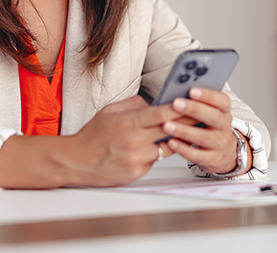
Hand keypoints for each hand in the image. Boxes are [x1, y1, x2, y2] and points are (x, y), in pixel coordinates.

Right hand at [64, 95, 181, 186]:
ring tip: (183, 133)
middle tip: (199, 117)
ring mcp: (136, 159)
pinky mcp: (136, 173)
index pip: (161, 114)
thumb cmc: (92, 136)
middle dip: (186, 123)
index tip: (191, 103)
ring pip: (166, 148)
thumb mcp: (110, 111)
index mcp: (128, 123)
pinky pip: (154, 161)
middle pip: (170, 131)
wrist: (77, 161)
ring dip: (175, 140)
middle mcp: (134, 141)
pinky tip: (155, 148)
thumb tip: (152, 103)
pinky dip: (156, 154)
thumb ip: (133, 104)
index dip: (179, 109)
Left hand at [162, 87, 239, 173]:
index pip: (222, 101)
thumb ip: (197, 103)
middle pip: (213, 117)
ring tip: (167, 125)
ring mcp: (219, 144)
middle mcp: (224, 127)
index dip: (208, 95)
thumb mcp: (209, 113)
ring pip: (204, 137)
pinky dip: (183, 149)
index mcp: (224, 112)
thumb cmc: (209, 127)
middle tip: (176, 103)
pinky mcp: (212, 159)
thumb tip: (175, 90)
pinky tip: (171, 142)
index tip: (191, 90)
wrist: (223, 153)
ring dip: (184, 130)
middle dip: (194, 109)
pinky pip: (197, 155)